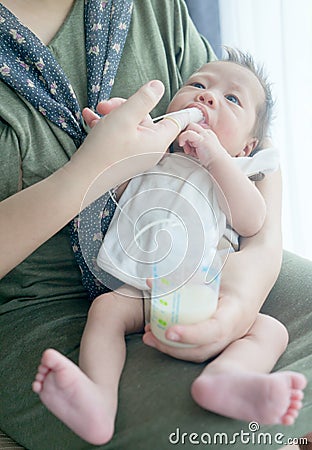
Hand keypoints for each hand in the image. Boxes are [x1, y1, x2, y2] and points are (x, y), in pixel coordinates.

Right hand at [67, 80, 181, 206]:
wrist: (83, 178)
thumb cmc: (105, 148)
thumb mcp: (125, 115)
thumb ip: (144, 98)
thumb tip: (158, 86)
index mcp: (157, 141)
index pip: (176, 121)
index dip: (182, 111)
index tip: (197, 109)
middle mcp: (150, 149)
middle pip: (145, 118)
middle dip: (124, 107)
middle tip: (105, 105)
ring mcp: (136, 155)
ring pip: (129, 125)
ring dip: (112, 115)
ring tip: (95, 112)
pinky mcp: (123, 157)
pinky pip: (120, 136)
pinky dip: (107, 126)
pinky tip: (90, 118)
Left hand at [143, 249, 262, 362]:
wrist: (259, 271)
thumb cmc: (238, 267)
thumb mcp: (214, 267)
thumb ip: (184, 274)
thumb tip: (151, 283)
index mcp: (237, 310)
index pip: (215, 330)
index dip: (192, 334)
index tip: (169, 332)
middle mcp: (237, 328)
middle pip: (204, 348)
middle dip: (174, 348)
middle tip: (149, 336)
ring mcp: (232, 335)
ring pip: (202, 351)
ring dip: (174, 348)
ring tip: (150, 337)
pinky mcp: (224, 336)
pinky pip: (202, 346)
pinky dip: (181, 344)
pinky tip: (162, 335)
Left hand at [178, 123, 225, 167]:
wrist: (219, 162)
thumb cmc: (211, 159)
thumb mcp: (202, 149)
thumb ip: (195, 145)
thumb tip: (186, 144)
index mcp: (207, 134)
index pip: (195, 128)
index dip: (189, 136)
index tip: (189, 147)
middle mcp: (206, 132)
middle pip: (191, 125)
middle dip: (186, 134)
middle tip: (186, 146)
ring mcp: (204, 135)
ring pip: (189, 127)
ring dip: (184, 138)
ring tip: (188, 149)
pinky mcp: (201, 139)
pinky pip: (188, 133)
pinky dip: (183, 138)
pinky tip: (183, 145)